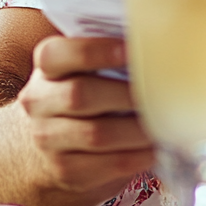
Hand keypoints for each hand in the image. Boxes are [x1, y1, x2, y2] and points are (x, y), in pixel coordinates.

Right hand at [17, 36, 154, 202]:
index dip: (96, 50)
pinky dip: (138, 156)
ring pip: (96, 134)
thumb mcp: (86, 63)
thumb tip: (160, 36)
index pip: (57, 54)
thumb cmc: (84, 87)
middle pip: (80, 95)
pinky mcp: (66, 170)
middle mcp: (40, 101)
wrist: (46, 139)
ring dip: (137, 129)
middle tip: (161, 90)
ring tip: (165, 121)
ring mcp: (48, 139)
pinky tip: (156, 147)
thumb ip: (113, 48)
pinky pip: (107, 164)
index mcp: (48, 66)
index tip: (131, 49)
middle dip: (127, 94)